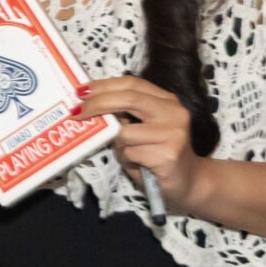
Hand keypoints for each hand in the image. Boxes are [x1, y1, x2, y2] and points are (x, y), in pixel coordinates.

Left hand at [77, 75, 201, 212]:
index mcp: (167, 101)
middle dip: (98, 104)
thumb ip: (126, 114)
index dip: (104, 85)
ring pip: (125, 132)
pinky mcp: (168, 155)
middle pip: (129, 99)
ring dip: (117, 145)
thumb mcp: (144, 128)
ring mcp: (173, 133)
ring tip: (129, 154)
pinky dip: (127, 161)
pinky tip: (139, 166)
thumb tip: (89, 103)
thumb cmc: (158, 153)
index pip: (132, 84)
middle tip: (76, 112)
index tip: (81, 90)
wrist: (189, 182)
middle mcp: (174, 112)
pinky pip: (130, 153)